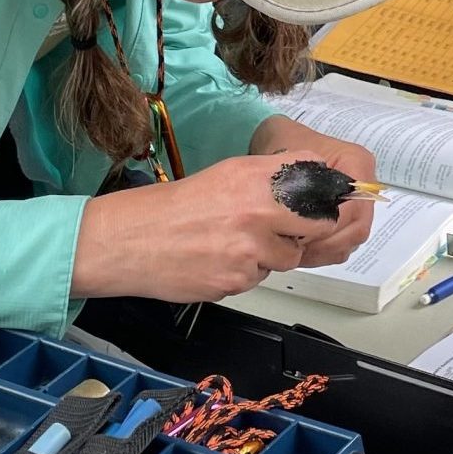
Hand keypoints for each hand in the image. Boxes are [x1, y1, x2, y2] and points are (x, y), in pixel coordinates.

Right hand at [69, 151, 334, 301]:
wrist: (131, 240)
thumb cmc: (176, 207)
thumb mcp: (227, 173)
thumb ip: (270, 175)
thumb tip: (310, 177)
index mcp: (256, 177)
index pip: (315, 174)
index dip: (320, 189)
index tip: (316, 197)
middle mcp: (259, 210)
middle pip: (318, 222)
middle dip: (306, 229)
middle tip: (285, 228)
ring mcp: (251, 248)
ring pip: (288, 257)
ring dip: (271, 255)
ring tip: (236, 245)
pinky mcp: (239, 280)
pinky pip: (260, 278)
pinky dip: (246, 273)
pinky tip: (219, 261)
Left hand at [248, 113, 378, 266]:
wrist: (278, 139)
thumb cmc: (283, 144)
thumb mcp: (290, 160)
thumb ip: (303, 190)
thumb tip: (303, 227)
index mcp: (358, 164)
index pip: (354, 208)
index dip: (328, 228)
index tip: (299, 236)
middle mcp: (365, 185)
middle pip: (357, 228)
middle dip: (326, 244)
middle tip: (296, 249)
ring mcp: (359, 203)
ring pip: (352, 240)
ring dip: (324, 251)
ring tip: (296, 251)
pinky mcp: (348, 217)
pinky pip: (344, 244)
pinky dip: (324, 253)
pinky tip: (301, 250)